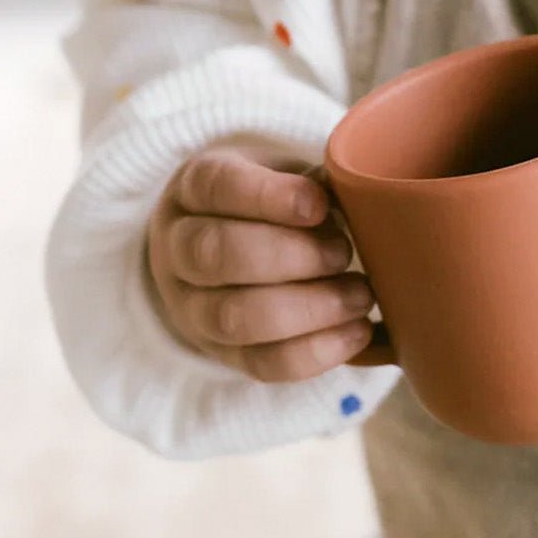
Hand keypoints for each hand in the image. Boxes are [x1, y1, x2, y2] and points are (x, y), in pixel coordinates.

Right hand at [148, 144, 374, 381]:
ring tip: (359, 295)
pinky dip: (317, 351)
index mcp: (193, 188)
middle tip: (343, 252)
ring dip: (309, 308)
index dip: (267, 197)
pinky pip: (262, 363)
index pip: (215, 187)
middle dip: (291, 256)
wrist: (222, 252)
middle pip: (216, 255)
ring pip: (234, 318)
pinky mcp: (222, 354)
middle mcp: (178, 248)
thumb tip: (359, 195)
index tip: (319, 205)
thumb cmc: (267, 204)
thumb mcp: (280, 173)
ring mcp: (192, 308)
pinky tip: (357, 331)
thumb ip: (312, 180)